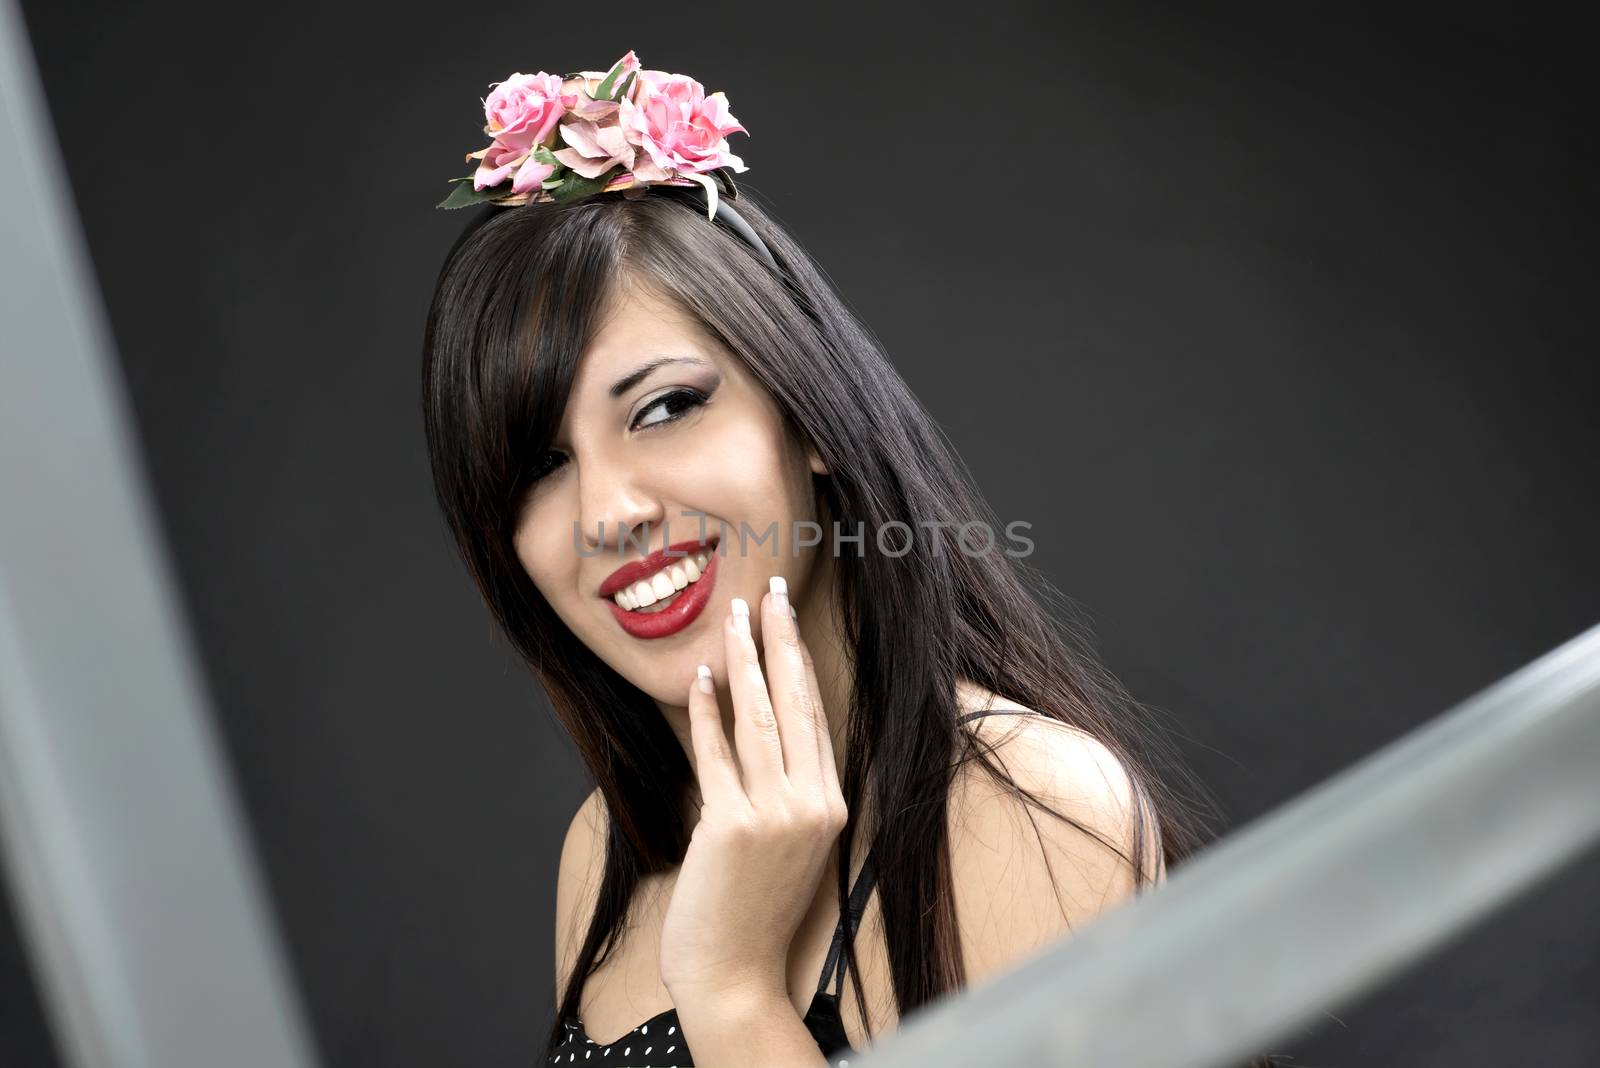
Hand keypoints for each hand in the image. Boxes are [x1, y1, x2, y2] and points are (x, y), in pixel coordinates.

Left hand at [658, 576, 847, 1002]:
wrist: (734, 973)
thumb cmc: (755, 910)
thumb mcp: (790, 844)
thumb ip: (787, 791)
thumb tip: (764, 728)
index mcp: (832, 804)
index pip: (815, 716)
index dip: (801, 662)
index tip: (787, 617)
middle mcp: (814, 804)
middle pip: (796, 704)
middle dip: (780, 641)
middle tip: (770, 590)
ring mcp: (776, 815)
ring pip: (760, 719)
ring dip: (745, 661)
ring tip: (733, 616)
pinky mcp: (734, 826)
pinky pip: (718, 755)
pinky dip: (707, 714)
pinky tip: (701, 680)